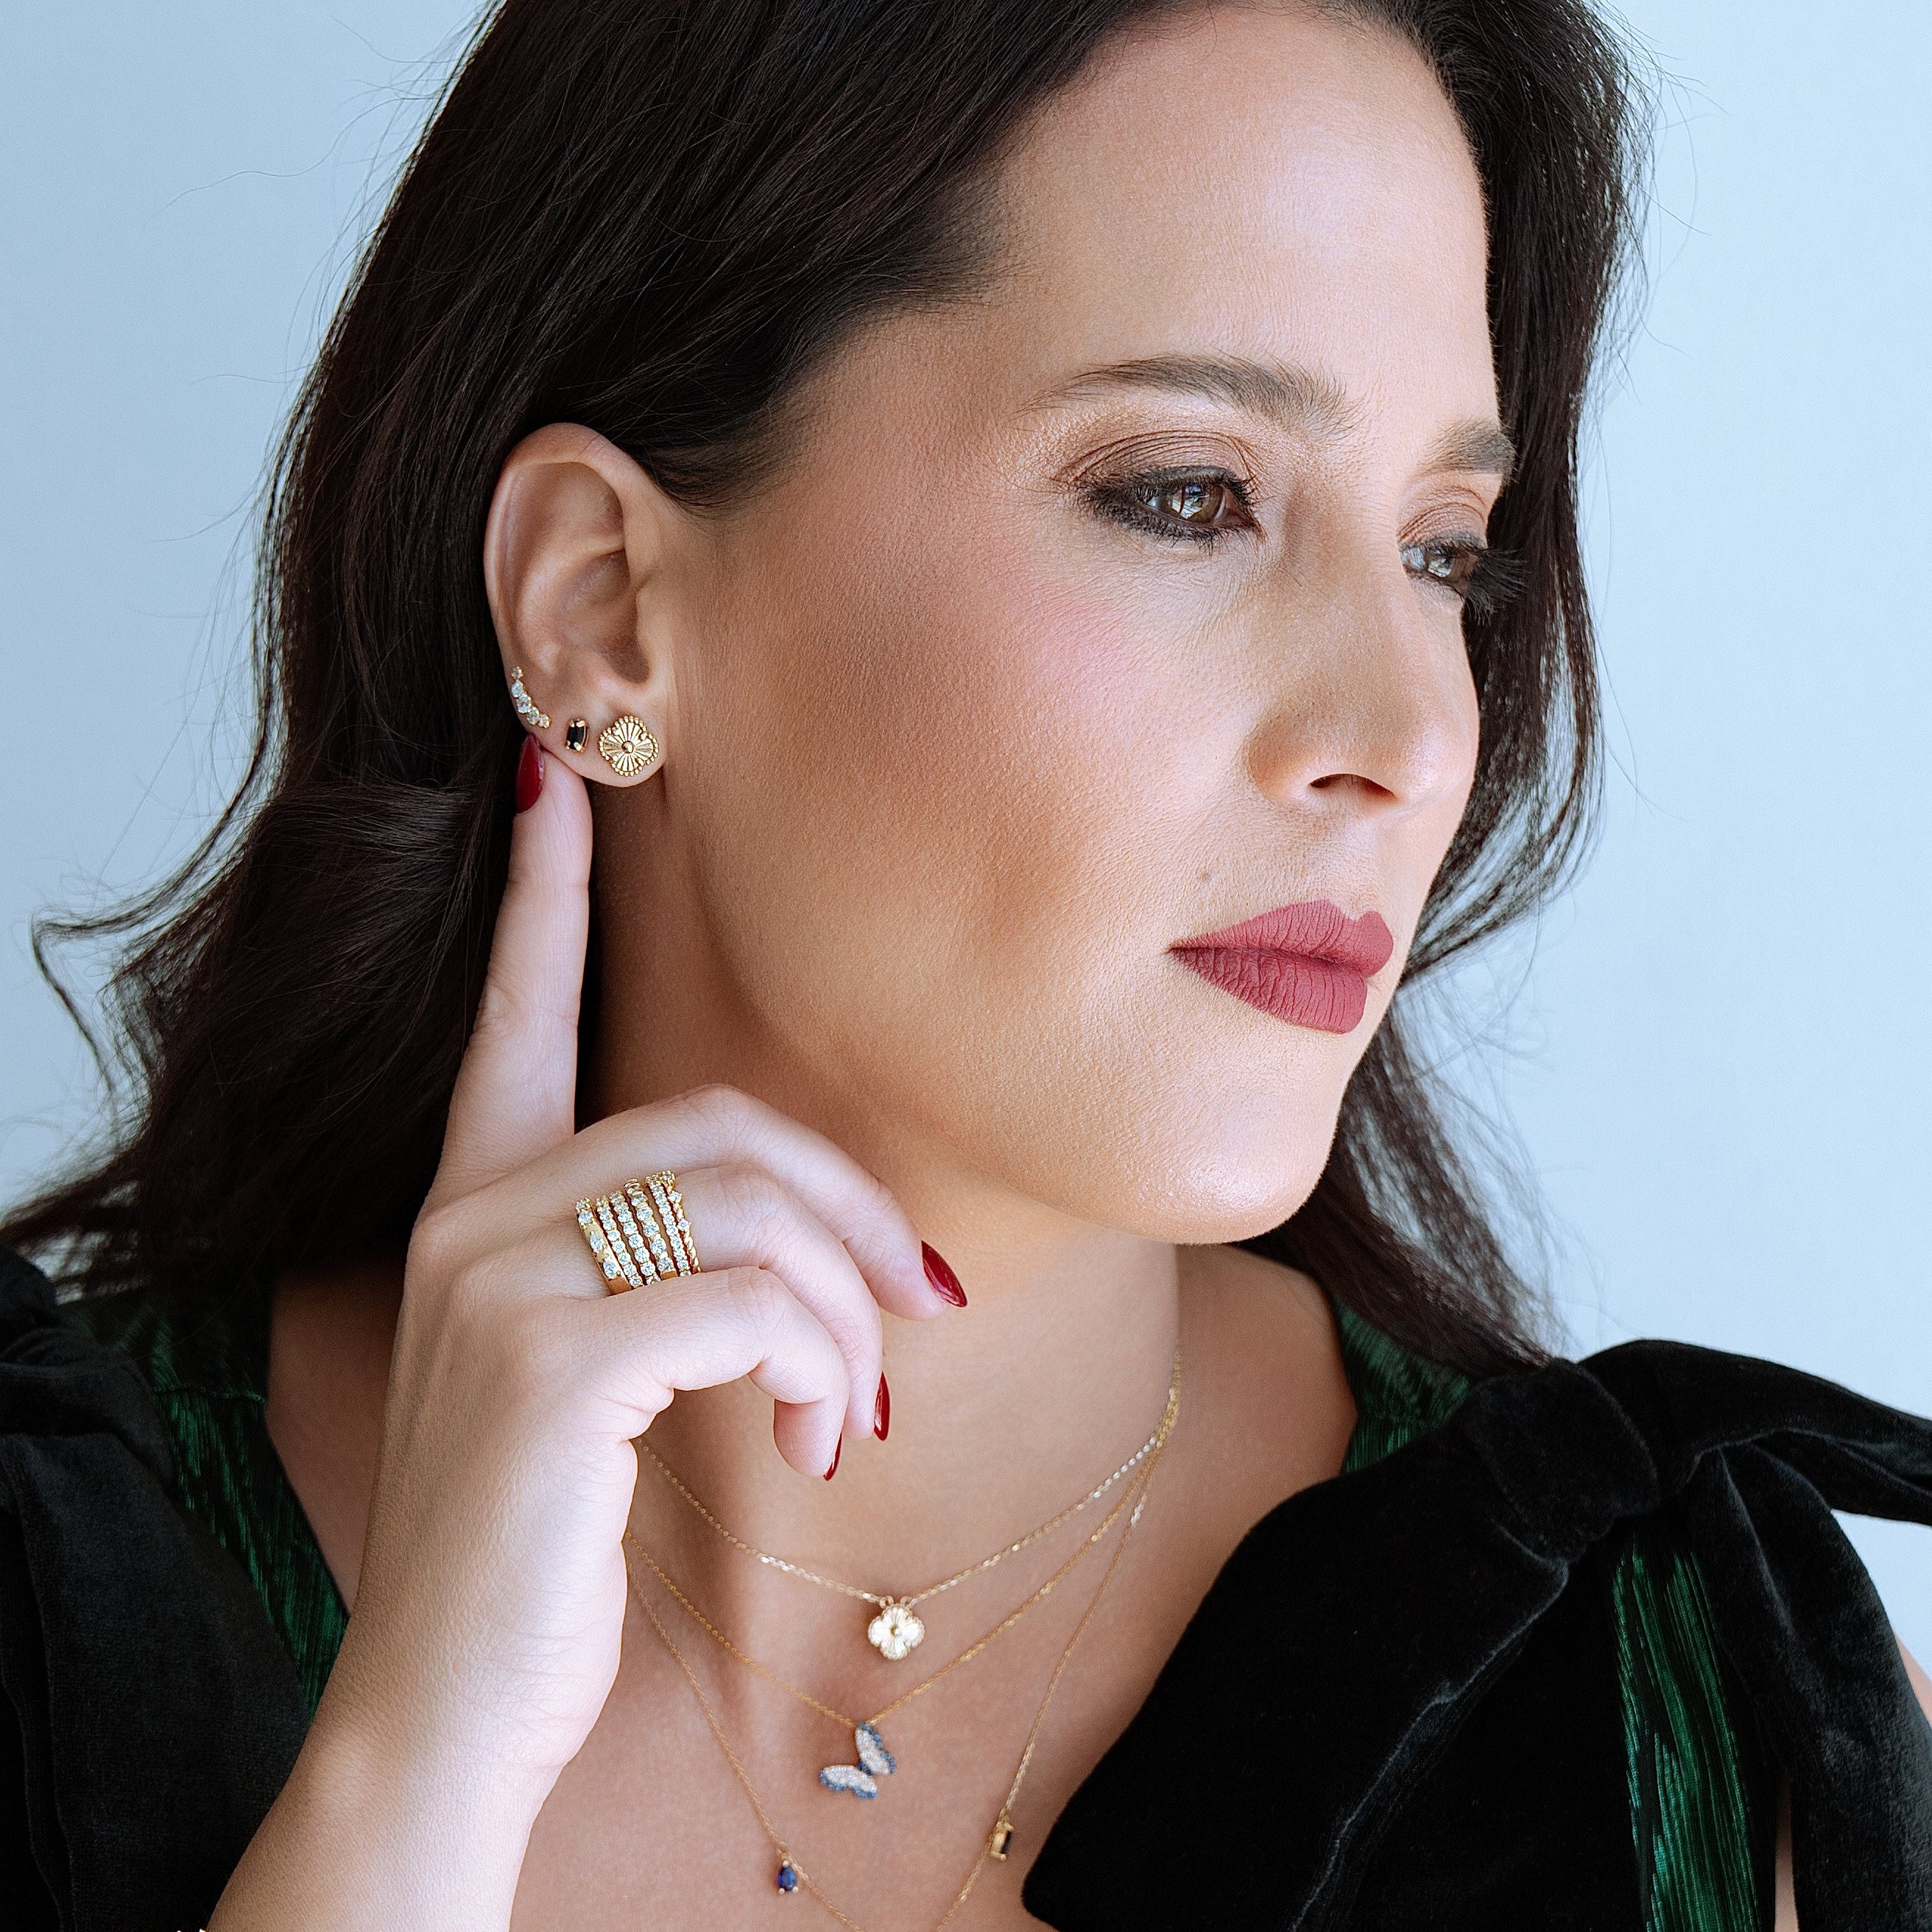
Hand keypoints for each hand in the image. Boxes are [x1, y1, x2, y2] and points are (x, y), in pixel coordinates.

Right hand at [215, 747, 954, 1927]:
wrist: (450, 1702)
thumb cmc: (543, 1535)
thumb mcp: (600, 1375)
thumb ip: (673, 1278)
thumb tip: (839, 1261)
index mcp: (476, 1202)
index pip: (512, 1015)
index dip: (543, 895)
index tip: (555, 771)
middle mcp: (473, 1217)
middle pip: (716, 1124)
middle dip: (850, 1210)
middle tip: (926, 1306)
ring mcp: (497, 1280)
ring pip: (749, 1214)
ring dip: (846, 1319)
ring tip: (854, 1415)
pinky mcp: (549, 1360)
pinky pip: (748, 1304)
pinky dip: (821, 1368)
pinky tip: (819, 1445)